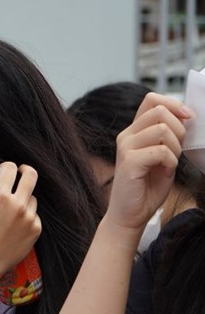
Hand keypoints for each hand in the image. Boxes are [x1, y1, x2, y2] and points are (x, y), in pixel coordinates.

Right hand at [0, 162, 40, 282]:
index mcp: (1, 197)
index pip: (11, 169)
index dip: (7, 165)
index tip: (4, 169)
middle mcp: (19, 205)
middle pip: (31, 176)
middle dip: (25, 170)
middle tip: (20, 173)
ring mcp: (30, 218)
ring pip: (32, 198)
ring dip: (24, 196)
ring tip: (12, 205)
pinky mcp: (36, 230)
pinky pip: (34, 216)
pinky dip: (26, 215)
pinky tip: (14, 223)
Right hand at [107, 92, 192, 230]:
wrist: (130, 214)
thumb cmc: (147, 187)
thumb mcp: (161, 155)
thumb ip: (168, 136)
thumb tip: (186, 116)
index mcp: (134, 131)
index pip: (151, 99)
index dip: (174, 104)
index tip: (188, 118)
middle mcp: (127, 136)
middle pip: (160, 111)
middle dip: (179, 128)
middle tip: (177, 150)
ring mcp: (125, 148)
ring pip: (162, 129)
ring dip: (175, 147)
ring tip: (169, 163)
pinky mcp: (129, 162)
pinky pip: (161, 151)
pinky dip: (171, 162)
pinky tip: (165, 172)